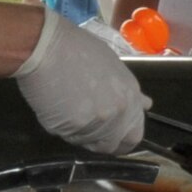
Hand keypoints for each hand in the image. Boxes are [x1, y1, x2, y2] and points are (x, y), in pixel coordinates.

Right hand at [14, 11, 148, 153]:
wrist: (46, 46)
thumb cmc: (77, 49)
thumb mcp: (113, 65)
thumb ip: (129, 91)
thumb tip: (145, 105)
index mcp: (130, 96)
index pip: (134, 135)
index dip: (122, 139)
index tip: (113, 137)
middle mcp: (118, 112)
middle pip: (112, 145)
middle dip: (101, 142)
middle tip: (87, 128)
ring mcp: (97, 122)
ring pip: (88, 142)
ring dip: (80, 133)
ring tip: (69, 108)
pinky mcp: (73, 127)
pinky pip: (69, 137)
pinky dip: (64, 128)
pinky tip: (58, 107)